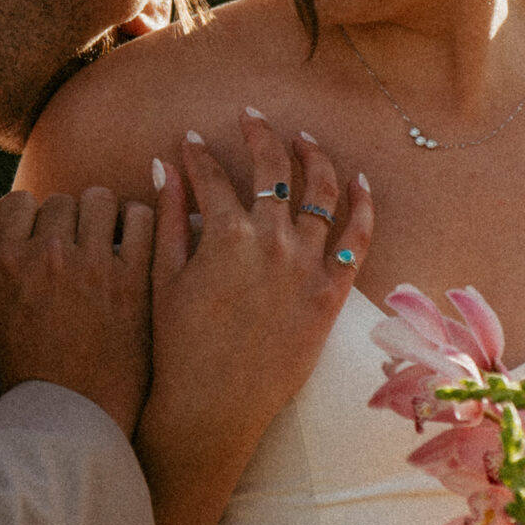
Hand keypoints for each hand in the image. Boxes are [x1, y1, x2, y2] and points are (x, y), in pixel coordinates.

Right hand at [0, 187, 153, 436]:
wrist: (68, 416)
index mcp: (6, 260)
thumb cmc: (20, 370)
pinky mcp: (133, 279)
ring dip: (102, 214)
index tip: (38, 231)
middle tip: (73, 241)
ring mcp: (93, 265)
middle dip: (66, 217)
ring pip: (101, 199)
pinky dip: (138, 223)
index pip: (18, 200)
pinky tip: (133, 240)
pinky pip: (141, 220)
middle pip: (61, 199)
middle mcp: (48, 254)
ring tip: (104, 236)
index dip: (29, 214)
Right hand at [137, 110, 372, 524]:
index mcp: (225, 235)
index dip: (199, 153)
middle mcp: (271, 241)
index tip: (192, 139)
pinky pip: (356, 240)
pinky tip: (358, 182)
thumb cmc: (178, 342)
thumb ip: (167, 214)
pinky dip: (362, 206)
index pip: (212, 175)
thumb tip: (164, 164)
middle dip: (261, 134)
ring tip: (303, 139)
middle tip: (252, 117)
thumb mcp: (163, 273)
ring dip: (313, 158)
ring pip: (320, 193)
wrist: (212, 406)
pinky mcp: (330, 294)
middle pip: (272, 170)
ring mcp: (306, 266)